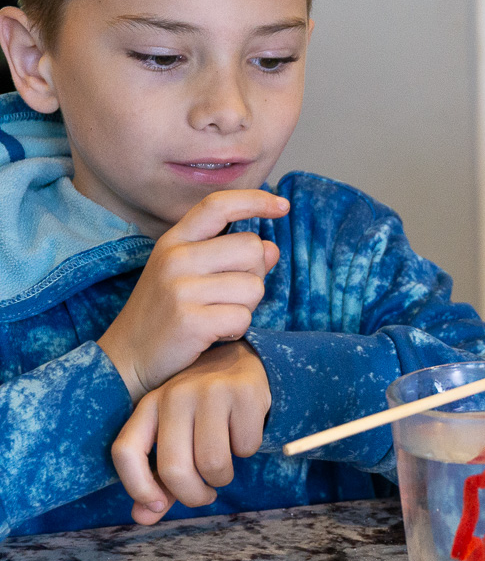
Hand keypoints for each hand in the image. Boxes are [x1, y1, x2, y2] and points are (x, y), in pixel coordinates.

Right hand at [98, 189, 288, 402]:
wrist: (126, 360)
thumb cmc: (166, 316)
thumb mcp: (191, 277)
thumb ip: (232, 260)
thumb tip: (272, 247)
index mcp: (174, 241)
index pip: (217, 205)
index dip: (254, 200)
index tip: (283, 205)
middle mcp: (175, 258)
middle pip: (252, 249)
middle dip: (254, 276)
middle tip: (228, 297)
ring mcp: (180, 289)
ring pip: (254, 286)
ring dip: (246, 307)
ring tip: (216, 316)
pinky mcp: (189, 320)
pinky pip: (243, 318)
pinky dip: (237, 330)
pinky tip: (213, 334)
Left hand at [111, 341, 271, 525]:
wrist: (243, 362)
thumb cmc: (203, 410)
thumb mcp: (176, 436)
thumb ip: (158, 478)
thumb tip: (143, 518)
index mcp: (149, 405)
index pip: (126, 451)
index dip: (138, 487)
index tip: (157, 505)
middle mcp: (175, 394)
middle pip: (174, 469)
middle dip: (194, 495)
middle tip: (205, 494)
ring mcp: (211, 391)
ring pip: (213, 464)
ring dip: (223, 478)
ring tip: (224, 465)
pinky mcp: (245, 393)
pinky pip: (245, 447)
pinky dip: (248, 451)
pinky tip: (243, 435)